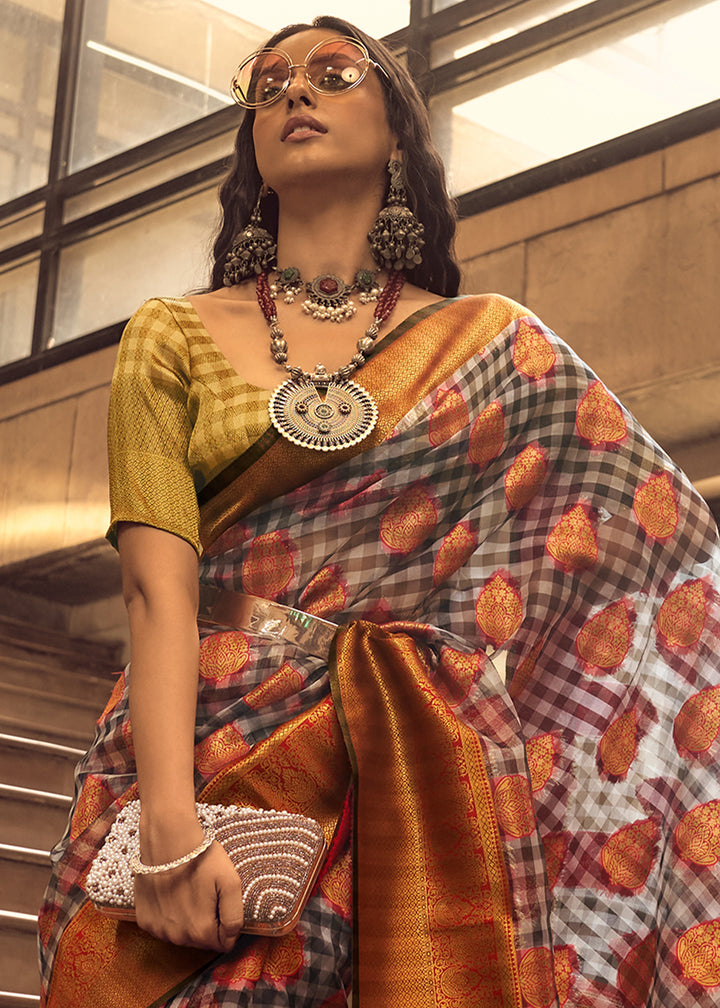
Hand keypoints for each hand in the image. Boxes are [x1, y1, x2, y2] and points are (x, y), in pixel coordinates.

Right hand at [134, 830, 244, 951]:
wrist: (168, 840)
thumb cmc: (201, 858)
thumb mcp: (231, 882)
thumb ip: (235, 916)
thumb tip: (231, 937)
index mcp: (201, 931)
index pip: (223, 943)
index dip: (226, 923)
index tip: (221, 902)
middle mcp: (177, 938)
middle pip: (202, 940)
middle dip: (207, 921)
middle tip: (205, 892)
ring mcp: (158, 930)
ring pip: (181, 934)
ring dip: (187, 918)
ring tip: (188, 890)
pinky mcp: (144, 920)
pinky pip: (162, 925)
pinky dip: (168, 914)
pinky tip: (172, 893)